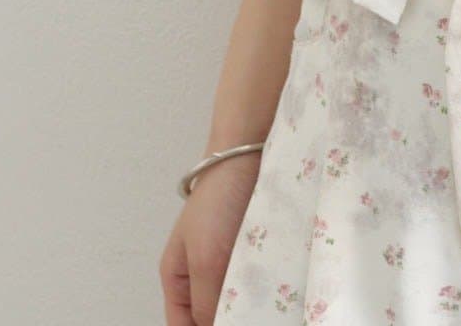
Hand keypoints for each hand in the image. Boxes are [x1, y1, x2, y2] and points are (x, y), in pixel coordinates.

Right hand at [158, 149, 262, 324]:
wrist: (249, 152)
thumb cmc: (218, 204)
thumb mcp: (205, 261)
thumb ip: (206, 305)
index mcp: (178, 279)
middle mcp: (202, 275)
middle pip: (211, 316)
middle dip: (232, 319)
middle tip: (257, 317)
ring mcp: (230, 261)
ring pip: (238, 301)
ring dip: (252, 308)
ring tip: (271, 310)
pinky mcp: (255, 250)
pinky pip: (258, 282)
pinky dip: (267, 292)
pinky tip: (282, 298)